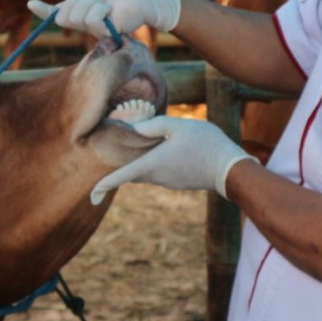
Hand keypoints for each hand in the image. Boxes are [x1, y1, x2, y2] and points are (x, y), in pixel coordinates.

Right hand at [27, 0, 180, 38]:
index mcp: (80, 7)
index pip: (56, 13)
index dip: (42, 10)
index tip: (31, 4)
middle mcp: (85, 21)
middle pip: (63, 14)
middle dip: (77, 0)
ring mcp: (95, 30)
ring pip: (75, 17)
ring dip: (92, 2)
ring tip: (108, 1)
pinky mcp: (105, 34)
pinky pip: (91, 20)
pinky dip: (100, 9)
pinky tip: (112, 8)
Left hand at [90, 116, 255, 204]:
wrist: (230, 169)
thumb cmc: (206, 145)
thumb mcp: (179, 126)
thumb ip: (155, 124)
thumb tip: (135, 128)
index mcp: (152, 164)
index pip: (120, 177)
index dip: (103, 185)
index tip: (91, 195)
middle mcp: (157, 177)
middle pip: (131, 173)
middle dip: (121, 166)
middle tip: (117, 150)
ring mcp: (168, 182)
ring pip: (145, 171)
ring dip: (140, 161)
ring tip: (143, 142)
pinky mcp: (178, 181)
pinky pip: (158, 172)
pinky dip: (153, 162)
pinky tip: (163, 148)